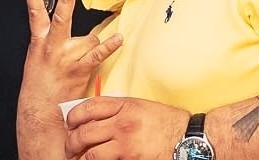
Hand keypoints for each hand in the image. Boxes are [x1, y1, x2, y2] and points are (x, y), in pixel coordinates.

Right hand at [21, 0, 122, 108]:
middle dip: (66, 0)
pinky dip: (109, 46)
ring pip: (88, 37)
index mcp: (39, 42)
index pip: (34, 14)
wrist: (40, 114)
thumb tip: (64, 24)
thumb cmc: (40, 85)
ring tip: (82, 61)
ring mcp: (66, 58)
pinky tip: (119, 39)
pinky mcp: (79, 69)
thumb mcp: (36, 58)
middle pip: (60, 18)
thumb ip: (49, 39)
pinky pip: (97, 54)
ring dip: (90, 45)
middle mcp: (52, 47)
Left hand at [65, 96, 188, 159]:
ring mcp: (125, 144)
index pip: (89, 107)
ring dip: (79, 158)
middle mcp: (122, 123)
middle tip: (69, 147)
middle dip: (72, 141)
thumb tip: (95, 116)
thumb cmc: (167, 122)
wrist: (188, 140)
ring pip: (90, 153)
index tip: (69, 122)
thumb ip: (119, 109)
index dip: (73, 116)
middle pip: (84, 131)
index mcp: (124, 105)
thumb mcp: (142, 106)